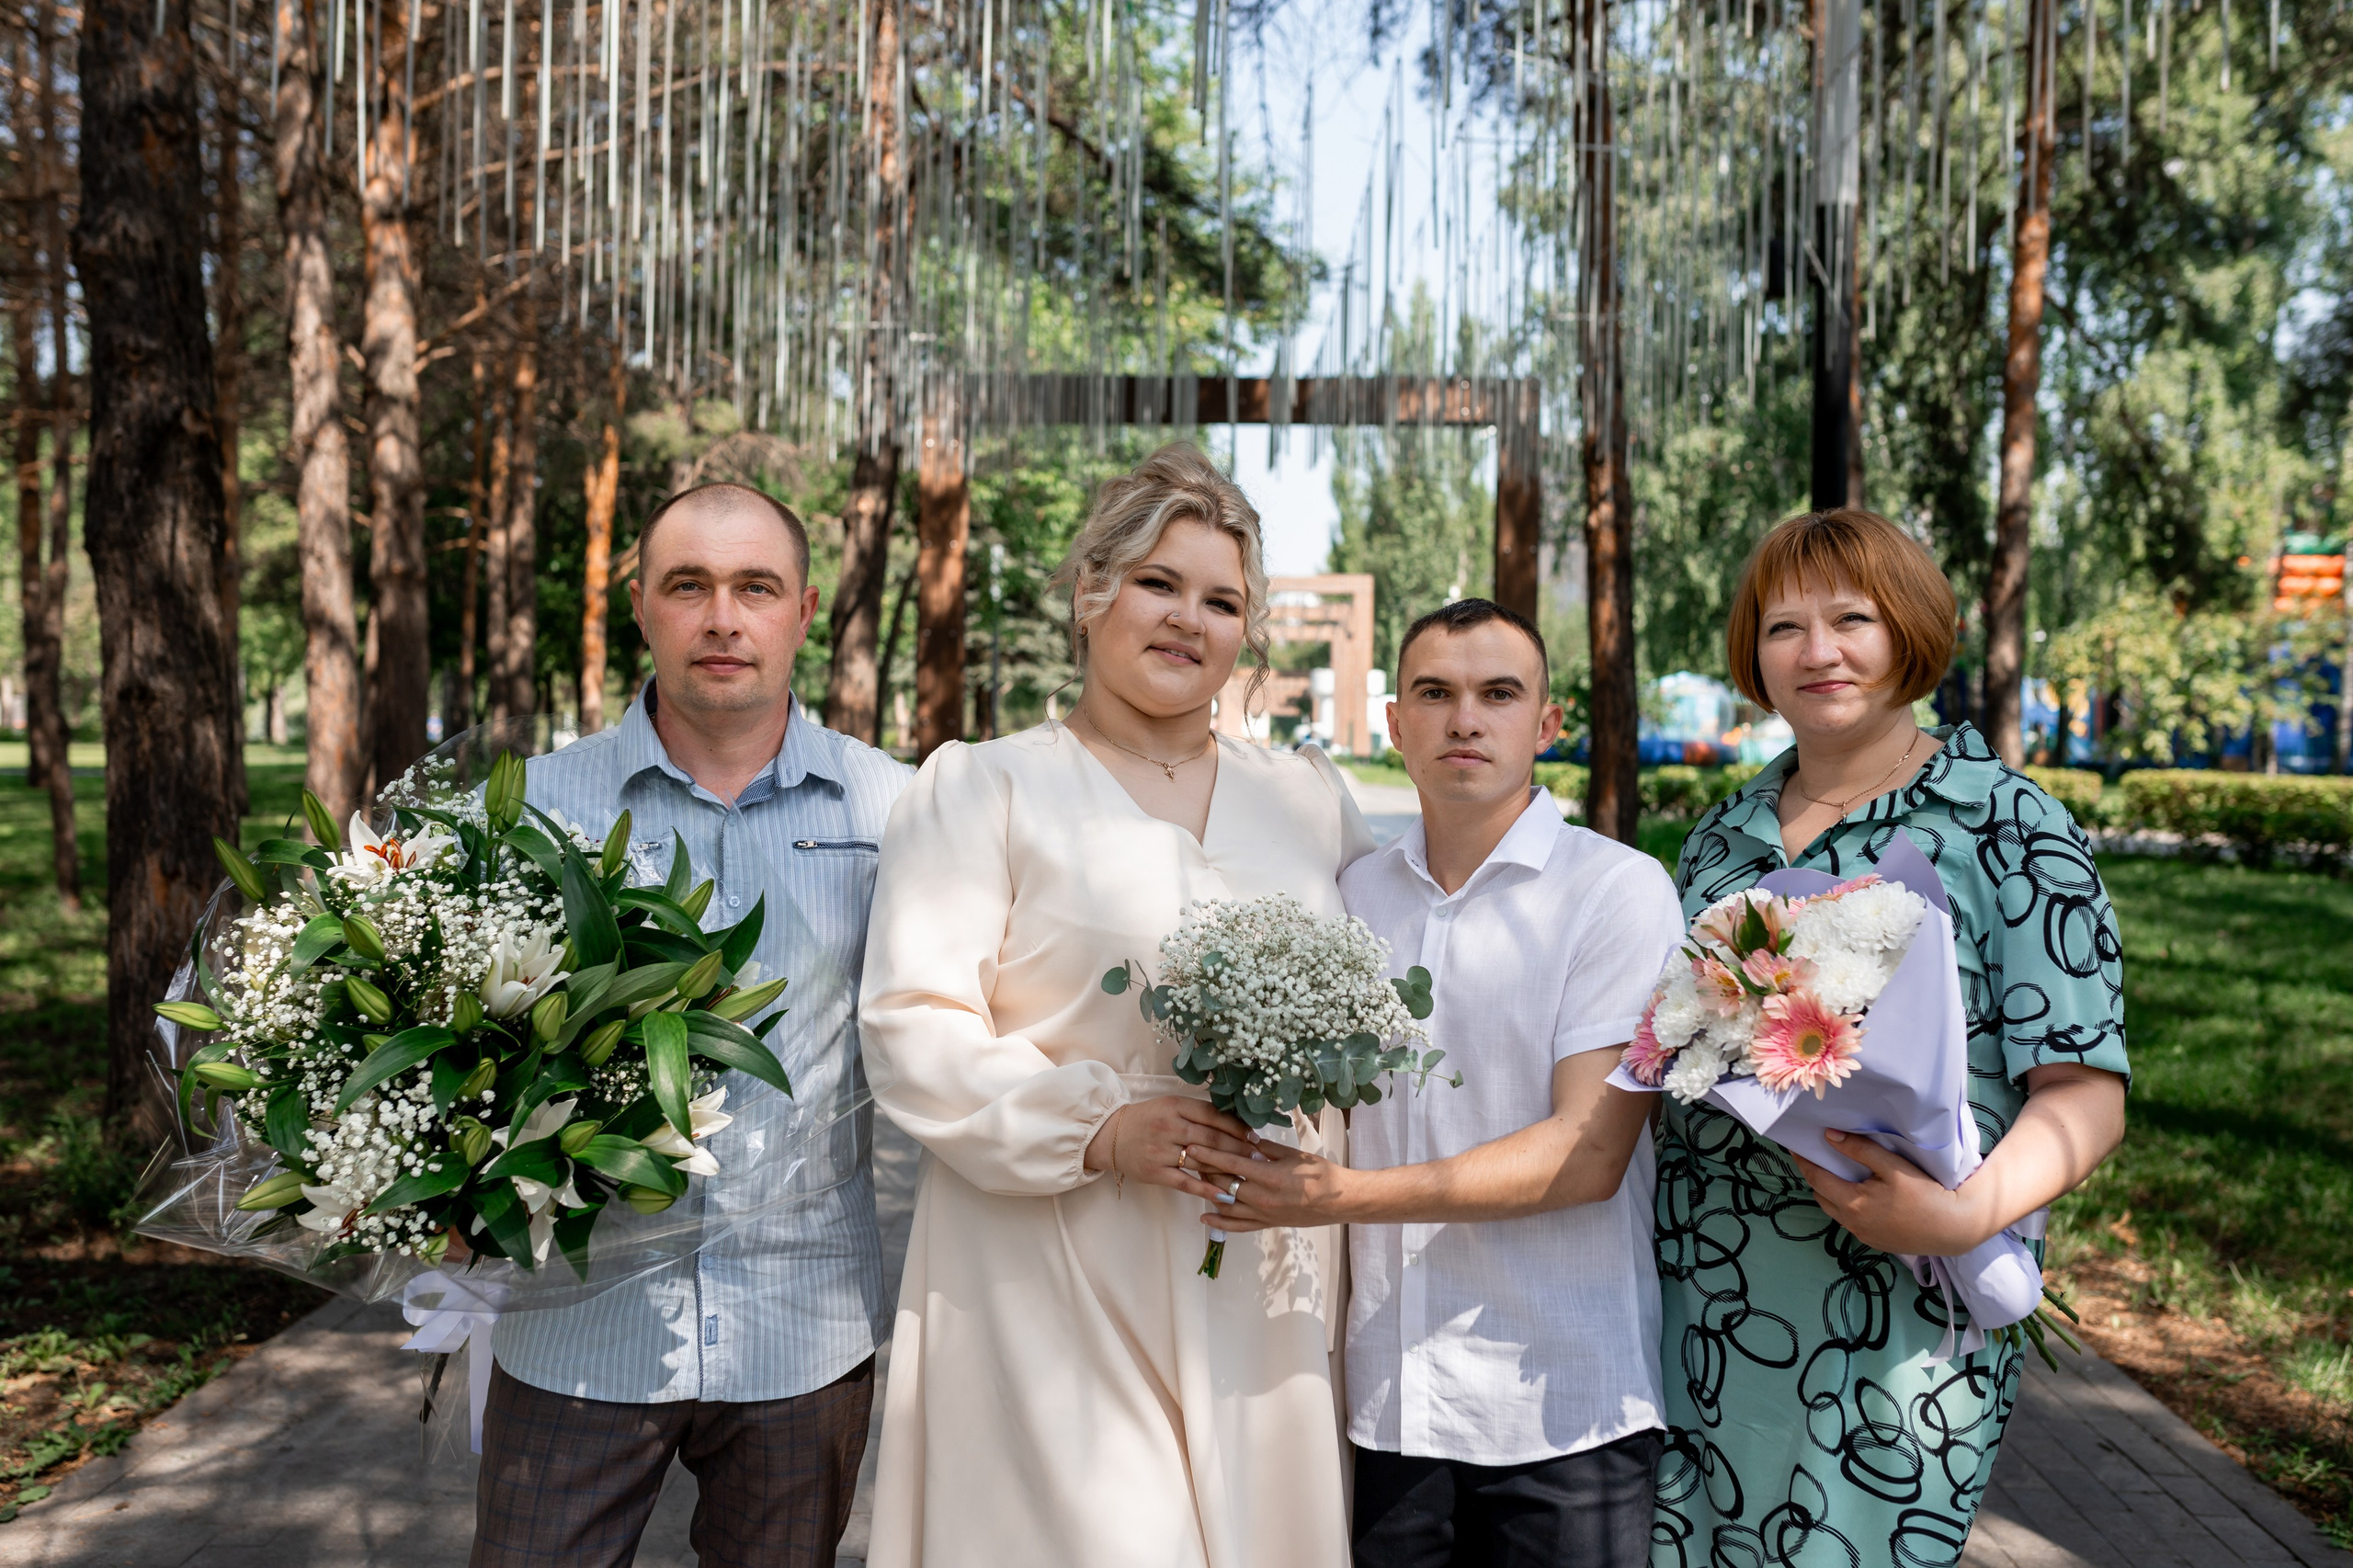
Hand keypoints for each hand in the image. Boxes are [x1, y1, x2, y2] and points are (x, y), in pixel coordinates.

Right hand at [1084, 1095, 1257, 1204]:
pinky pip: (1186, 1182)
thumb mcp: (1170, 1107)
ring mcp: (1161, 1151)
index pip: (1213, 1115)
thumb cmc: (1147, 1120)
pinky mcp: (1156, 1172)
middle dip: (1239, 1148)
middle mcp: (1169, 1127)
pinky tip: (1224, 1195)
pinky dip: (1206, 1189)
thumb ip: (1197, 1112)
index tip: (1254, 1136)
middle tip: (1259, 1156)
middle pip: (1211, 1139)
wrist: (1110, 1136)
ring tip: (1248, 1175)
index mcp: (1175, 1107)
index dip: (1236, 1126)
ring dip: (1227, 1169)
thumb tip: (1234, 1121)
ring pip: (1201, 1160)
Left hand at [1186, 1138, 1355, 1231]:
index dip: (1209, 1154)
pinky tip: (1205, 1217)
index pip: (1231, 1163)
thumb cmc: (1321, 1173)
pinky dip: (1220, 1222)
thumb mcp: (1293, 1155)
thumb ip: (1266, 1148)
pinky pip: (1238, 1225)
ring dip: (1209, 1192)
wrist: (1340, 1201)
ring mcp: (1263, 1213)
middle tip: (1188, 1159)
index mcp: (1269, 1175)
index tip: (1192, 1146)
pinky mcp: (1266, 1224)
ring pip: (1226, 1204)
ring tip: (1193, 1180)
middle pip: (1224, 1183)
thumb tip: (1244, 1137)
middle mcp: (1262, 1197)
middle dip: (1204, 1170)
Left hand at [1792, 1130, 1998, 1256]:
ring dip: (1830, 1192)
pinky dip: (1846, 1206)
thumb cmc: (1926, 1194)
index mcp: (1852, 1204)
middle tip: (1814, 1155)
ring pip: (1834, 1210)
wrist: (1955, 1228)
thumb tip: (1830, 1135)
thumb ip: (1860, 1150)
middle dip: (1815, 1175)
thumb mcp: (1893, 1166)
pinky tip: (1857, 1193)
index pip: (1816, 1177)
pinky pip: (1851, 1221)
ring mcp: (1864, 1236)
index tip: (1795, 1145)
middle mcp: (1853, 1223)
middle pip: (1821, 1195)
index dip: (1804, 1160)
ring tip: (1834, 1172)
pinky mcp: (1876, 1242)